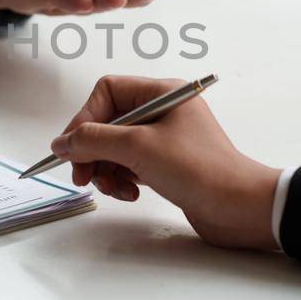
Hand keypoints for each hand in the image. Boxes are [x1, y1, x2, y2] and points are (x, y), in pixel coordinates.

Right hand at [50, 75, 282, 249]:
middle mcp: (163, 111)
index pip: (107, 92)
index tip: (72, 148)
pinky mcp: (167, 165)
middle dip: (92, 151)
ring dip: (107, 170)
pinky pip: (130, 165)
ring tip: (115, 189)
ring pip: (116, 148)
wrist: (239, 207)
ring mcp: (165, 139)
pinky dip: (123, 179)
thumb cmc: (197, 169)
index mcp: (162, 93)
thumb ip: (93, 140)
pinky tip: (132, 193)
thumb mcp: (138, 148)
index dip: (85, 119)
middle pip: (108, 122)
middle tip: (83, 177)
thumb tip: (61, 143)